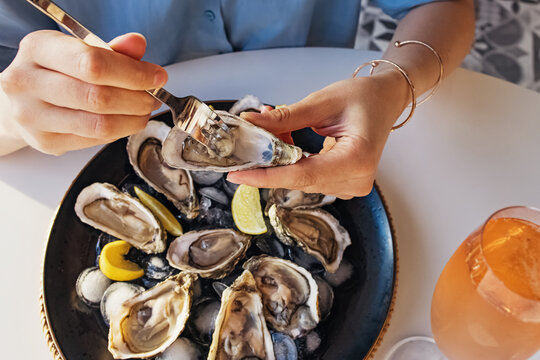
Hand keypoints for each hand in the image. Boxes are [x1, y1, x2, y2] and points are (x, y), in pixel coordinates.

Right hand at [0, 31, 166, 154]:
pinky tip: (125, 121)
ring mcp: (32, 115)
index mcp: (38, 49)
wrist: (21, 99)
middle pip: (98, 97)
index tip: (156, 77)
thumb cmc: (55, 72)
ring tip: (143, 111)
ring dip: (132, 119)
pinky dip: (118, 132)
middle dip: (137, 99)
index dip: (133, 74)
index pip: (93, 64)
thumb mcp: (80, 50)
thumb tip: (137, 44)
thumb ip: (112, 50)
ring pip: (99, 124)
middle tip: (152, 98)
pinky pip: (94, 140)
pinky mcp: (44, 141)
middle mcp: (27, 81)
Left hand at [226, 71, 408, 198]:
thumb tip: (251, 123)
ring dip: (281, 159)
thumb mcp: (323, 102)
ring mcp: (352, 186)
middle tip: (249, 138)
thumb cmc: (364, 96)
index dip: (267, 176)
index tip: (238, 175)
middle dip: (270, 161)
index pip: (303, 175)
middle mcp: (356, 180)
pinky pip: (309, 177)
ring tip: (274, 130)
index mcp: (357, 159)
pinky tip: (286, 141)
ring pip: (301, 179)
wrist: (385, 99)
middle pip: (299, 179)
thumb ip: (286, 118)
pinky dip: (293, 161)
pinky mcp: (345, 184)